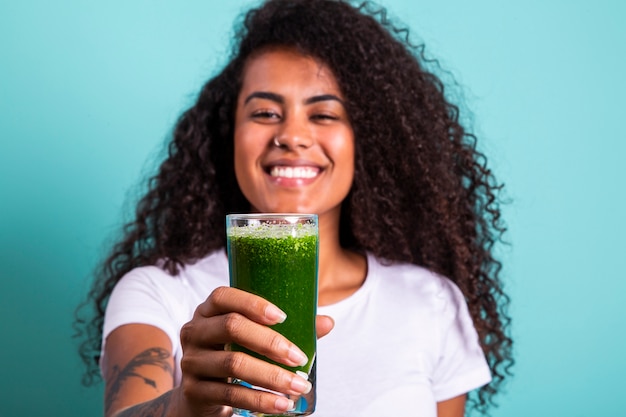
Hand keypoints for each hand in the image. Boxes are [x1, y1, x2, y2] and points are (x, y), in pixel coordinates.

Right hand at [176, 286, 333, 415]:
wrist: (202, 397)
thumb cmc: (235, 355)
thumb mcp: (253, 339)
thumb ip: (287, 328)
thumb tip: (327, 322)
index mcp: (208, 311)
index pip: (223, 296)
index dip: (252, 304)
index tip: (283, 317)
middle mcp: (194, 331)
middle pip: (231, 327)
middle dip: (270, 342)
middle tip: (299, 358)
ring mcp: (191, 361)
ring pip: (234, 363)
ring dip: (272, 376)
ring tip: (299, 386)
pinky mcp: (193, 390)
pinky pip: (230, 393)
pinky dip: (260, 400)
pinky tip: (282, 404)